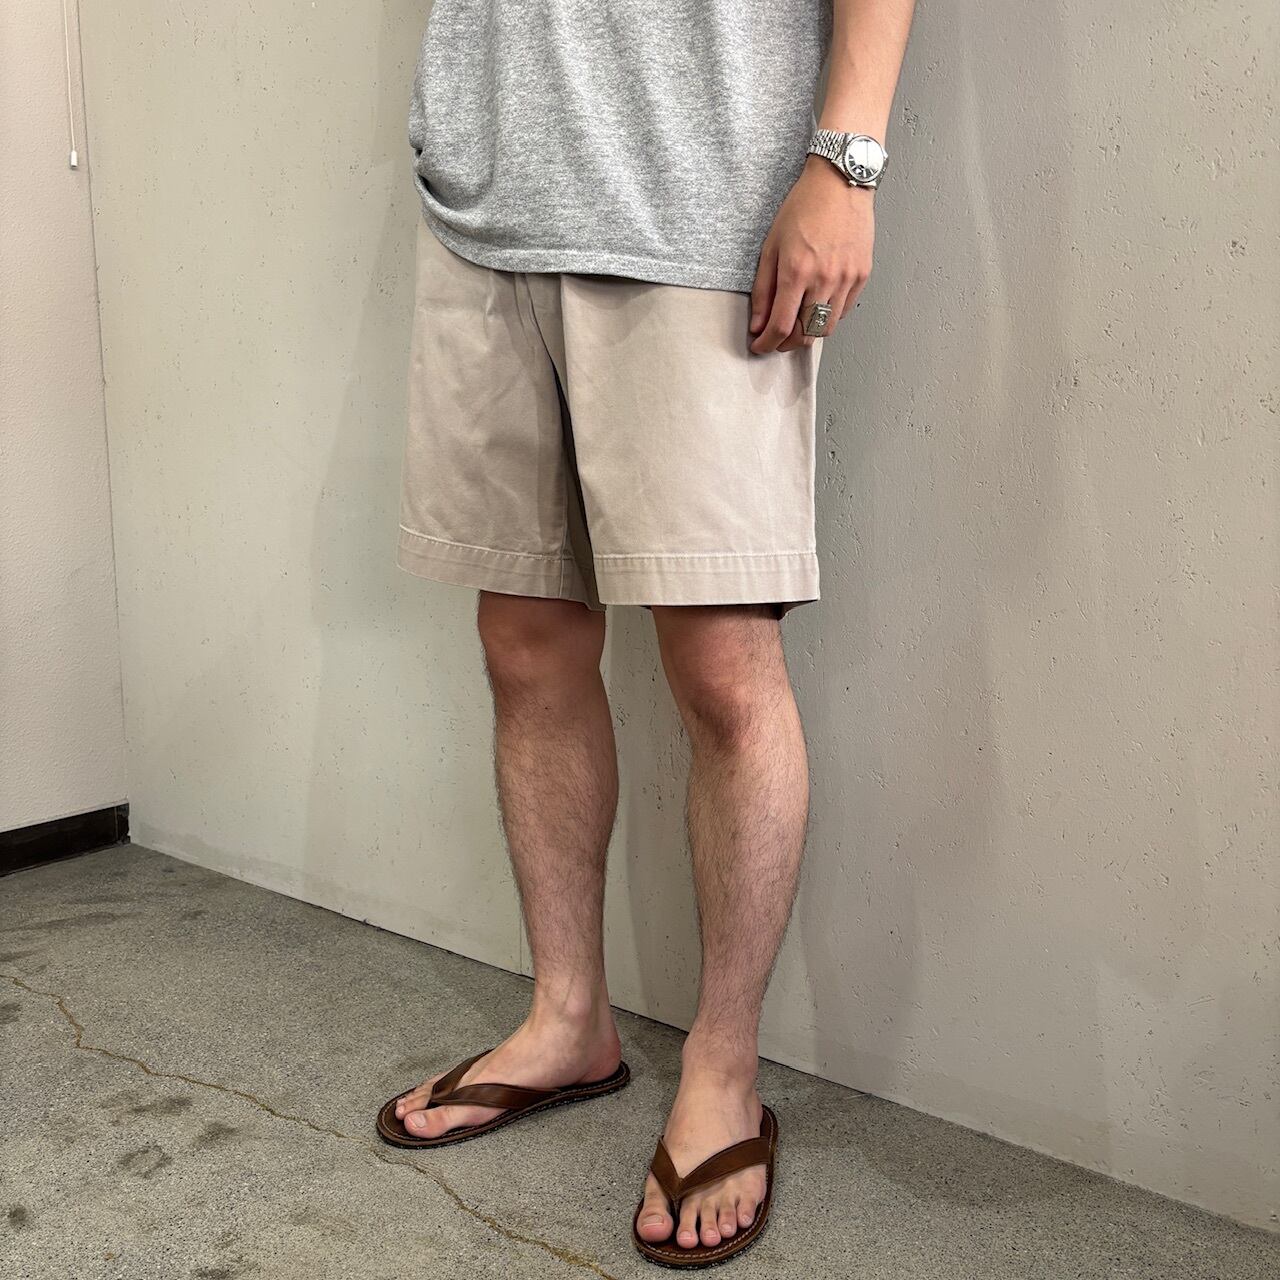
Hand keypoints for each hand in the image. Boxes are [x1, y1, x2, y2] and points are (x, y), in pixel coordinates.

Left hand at [749, 157, 874, 354]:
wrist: (840, 181)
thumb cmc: (804, 207)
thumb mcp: (771, 245)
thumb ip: (763, 289)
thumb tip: (758, 324)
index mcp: (796, 272)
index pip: (780, 326)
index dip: (767, 343)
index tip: (759, 346)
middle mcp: (823, 280)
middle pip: (805, 335)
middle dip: (786, 344)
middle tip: (775, 339)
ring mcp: (846, 279)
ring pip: (826, 328)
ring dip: (807, 334)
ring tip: (796, 324)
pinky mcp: (861, 275)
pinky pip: (843, 311)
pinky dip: (827, 317)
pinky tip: (816, 307)